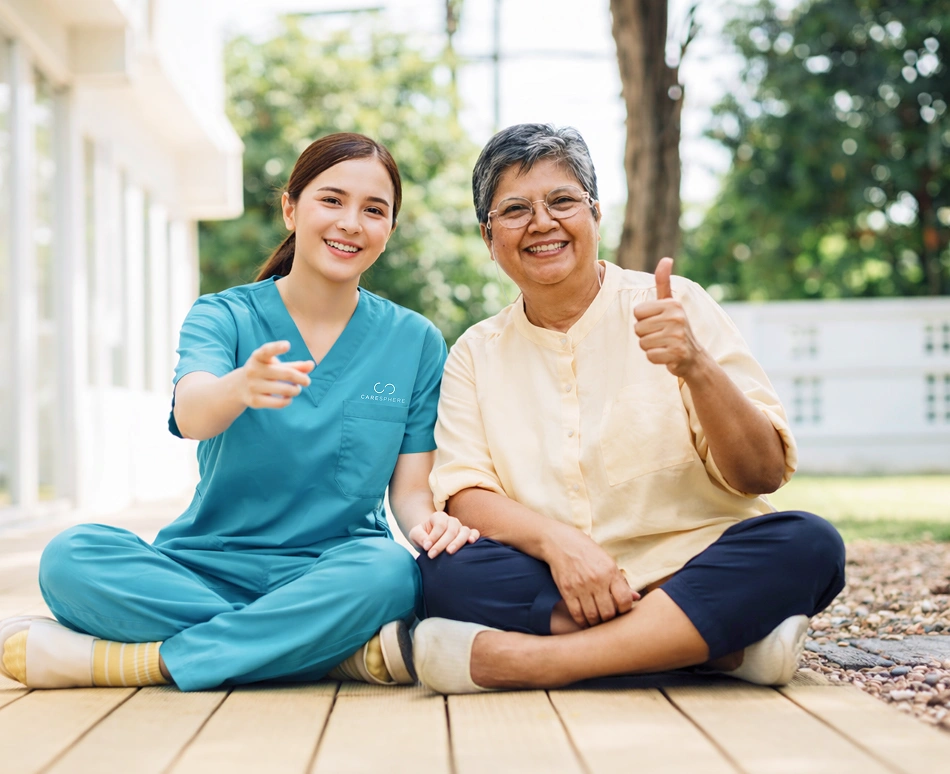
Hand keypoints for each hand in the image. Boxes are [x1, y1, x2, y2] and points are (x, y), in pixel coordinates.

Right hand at [238, 341, 314, 408]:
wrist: (239, 386)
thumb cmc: (264, 371)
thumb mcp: (276, 365)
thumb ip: (295, 365)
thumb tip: (312, 365)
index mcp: (258, 357)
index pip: (267, 350)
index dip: (277, 347)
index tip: (287, 345)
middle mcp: (253, 370)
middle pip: (286, 374)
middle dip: (302, 378)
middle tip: (307, 381)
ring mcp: (253, 386)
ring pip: (285, 390)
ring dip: (296, 390)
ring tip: (296, 389)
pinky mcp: (255, 401)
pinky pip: (279, 403)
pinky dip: (288, 400)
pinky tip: (288, 398)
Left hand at [409, 512, 479, 557]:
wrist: (430, 541)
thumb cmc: (423, 537)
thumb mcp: (415, 534)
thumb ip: (419, 536)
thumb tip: (427, 544)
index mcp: (439, 517)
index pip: (440, 525)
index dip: (433, 536)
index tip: (426, 548)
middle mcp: (452, 520)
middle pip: (451, 530)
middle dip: (441, 543)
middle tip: (432, 555)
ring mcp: (461, 527)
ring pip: (464, 532)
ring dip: (457, 542)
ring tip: (449, 552)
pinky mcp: (468, 535)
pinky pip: (475, 533)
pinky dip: (474, 537)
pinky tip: (471, 542)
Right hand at [544, 526, 638, 627]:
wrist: (560, 542)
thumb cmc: (587, 552)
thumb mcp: (607, 561)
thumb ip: (621, 581)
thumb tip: (636, 597)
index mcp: (610, 571)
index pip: (624, 599)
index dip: (625, 610)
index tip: (621, 609)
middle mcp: (596, 580)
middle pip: (608, 612)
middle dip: (610, 619)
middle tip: (608, 617)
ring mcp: (580, 586)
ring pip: (593, 616)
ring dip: (597, 623)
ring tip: (598, 620)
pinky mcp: (566, 591)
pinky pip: (577, 614)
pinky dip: (582, 622)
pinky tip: (585, 621)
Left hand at [633, 257, 706, 378]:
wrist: (694, 356)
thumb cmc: (676, 327)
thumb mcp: (670, 304)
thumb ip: (664, 283)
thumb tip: (666, 259)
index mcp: (672, 304)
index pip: (637, 312)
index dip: (643, 320)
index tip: (658, 322)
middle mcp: (676, 317)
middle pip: (637, 328)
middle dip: (646, 335)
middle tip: (661, 336)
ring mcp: (678, 336)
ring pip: (642, 343)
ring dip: (650, 347)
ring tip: (664, 345)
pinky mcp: (677, 353)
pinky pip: (650, 356)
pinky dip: (655, 358)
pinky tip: (667, 355)